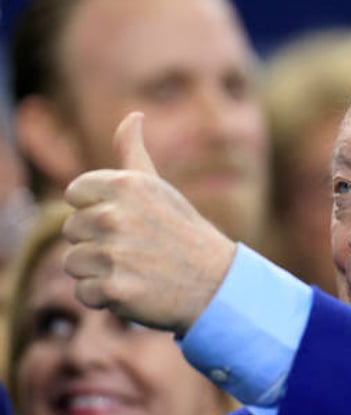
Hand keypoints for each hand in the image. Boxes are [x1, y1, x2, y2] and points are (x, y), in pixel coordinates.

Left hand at [63, 111, 236, 333]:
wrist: (215, 284)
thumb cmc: (184, 235)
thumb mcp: (160, 189)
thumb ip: (134, 152)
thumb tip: (133, 115)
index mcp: (125, 185)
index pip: (74, 195)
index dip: (96, 211)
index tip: (127, 222)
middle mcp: (116, 216)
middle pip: (71, 231)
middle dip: (98, 244)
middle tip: (137, 251)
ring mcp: (115, 253)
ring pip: (74, 263)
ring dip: (100, 272)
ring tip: (135, 271)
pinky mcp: (115, 288)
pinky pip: (84, 293)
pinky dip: (106, 298)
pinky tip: (135, 290)